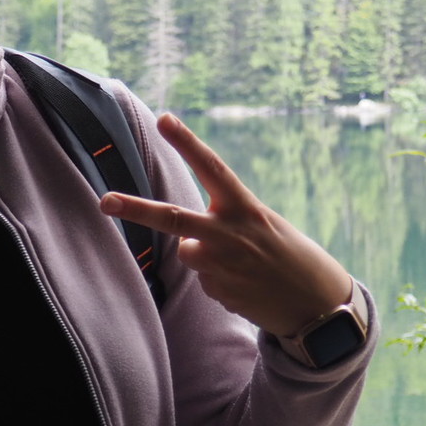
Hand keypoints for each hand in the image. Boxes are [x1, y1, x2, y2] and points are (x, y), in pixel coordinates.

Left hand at [99, 113, 350, 336]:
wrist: (320, 307)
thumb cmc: (288, 256)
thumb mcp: (264, 225)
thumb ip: (224, 223)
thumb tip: (184, 243)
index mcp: (246, 208)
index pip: (213, 168)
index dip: (188, 143)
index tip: (165, 119)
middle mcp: (231, 234)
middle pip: (174, 218)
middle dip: (136, 209)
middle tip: (105, 202)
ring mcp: (224, 265)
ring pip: (188, 252)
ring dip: (205, 258)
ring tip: (241, 267)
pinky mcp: (221, 293)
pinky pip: (205, 281)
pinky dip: (221, 283)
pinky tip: (247, 287)